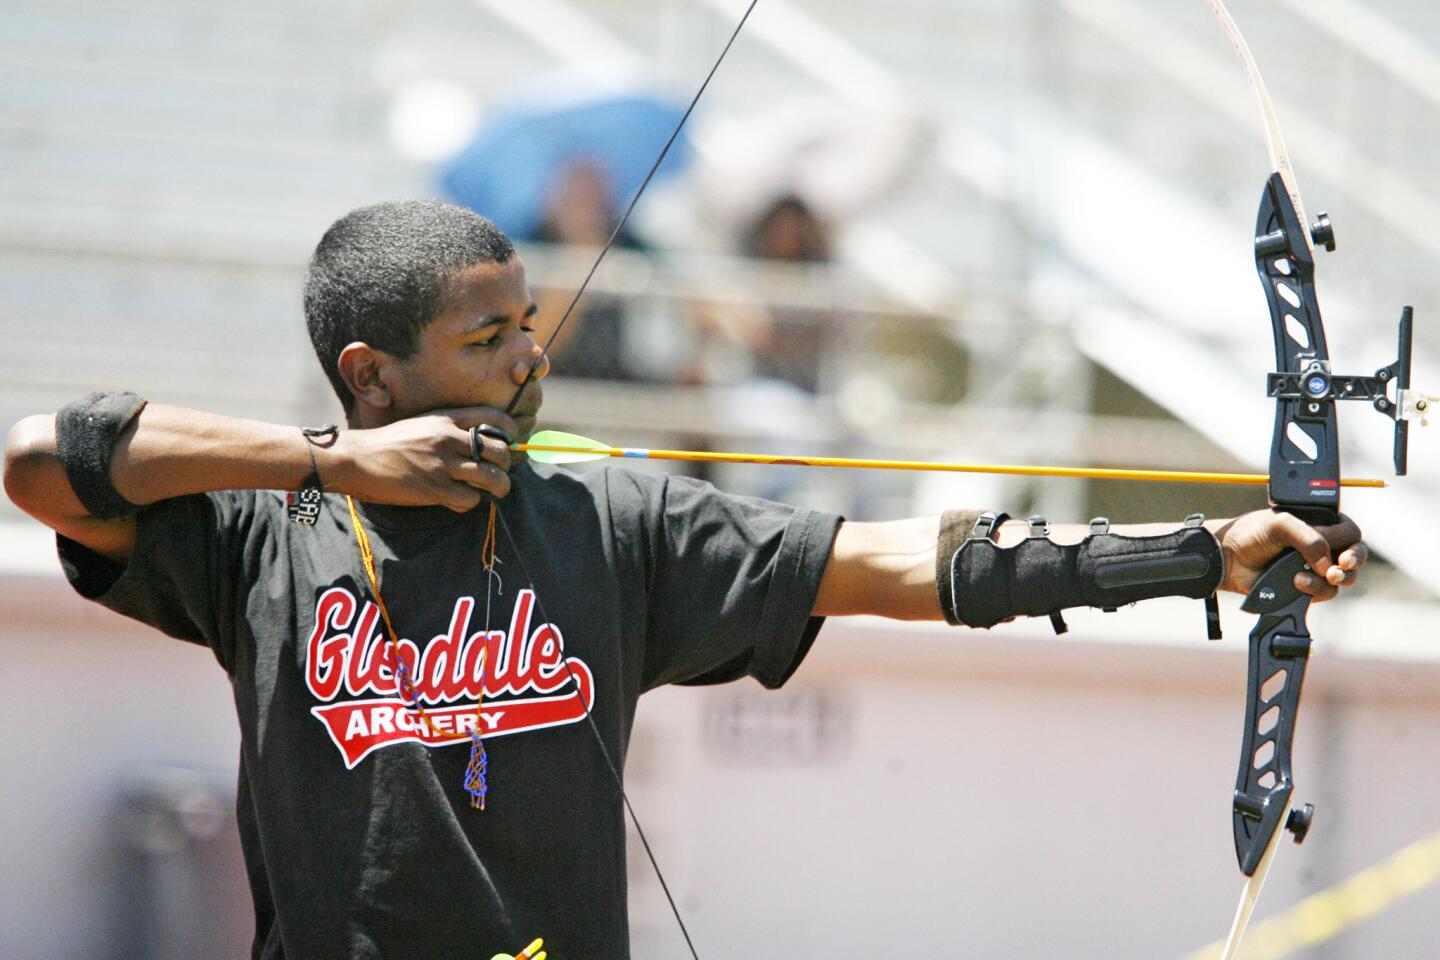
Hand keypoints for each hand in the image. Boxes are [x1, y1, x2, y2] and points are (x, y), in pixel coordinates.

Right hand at [325, 407, 518, 511]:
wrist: (357, 459)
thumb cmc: (390, 444)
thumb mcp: (422, 425)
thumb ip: (450, 429)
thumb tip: (481, 442)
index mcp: (445, 419)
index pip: (493, 417)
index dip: (510, 431)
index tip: (511, 442)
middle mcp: (447, 438)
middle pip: (499, 450)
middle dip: (507, 465)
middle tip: (501, 473)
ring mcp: (441, 464)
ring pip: (492, 477)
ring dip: (499, 488)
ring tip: (495, 492)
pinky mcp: (434, 489)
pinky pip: (470, 499)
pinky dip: (470, 503)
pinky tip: (460, 501)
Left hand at [1206, 510, 1367, 601]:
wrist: (1227, 558)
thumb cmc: (1250, 534)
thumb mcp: (1279, 524)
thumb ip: (1308, 538)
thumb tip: (1329, 565)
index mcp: (1318, 524)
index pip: (1350, 532)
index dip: (1352, 542)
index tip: (1342, 553)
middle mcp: (1320, 547)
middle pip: (1354, 557)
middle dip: (1353, 562)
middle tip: (1340, 566)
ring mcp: (1313, 568)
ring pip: (1341, 579)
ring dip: (1331, 579)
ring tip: (1309, 575)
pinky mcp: (1304, 587)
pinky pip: (1323, 593)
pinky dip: (1315, 590)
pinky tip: (1296, 582)